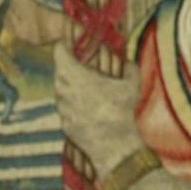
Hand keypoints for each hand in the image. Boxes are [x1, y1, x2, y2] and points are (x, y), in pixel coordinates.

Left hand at [55, 47, 145, 177]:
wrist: (114, 146)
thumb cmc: (121, 111)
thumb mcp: (131, 84)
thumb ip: (128, 68)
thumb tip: (127, 62)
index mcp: (76, 76)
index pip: (59, 53)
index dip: (62, 46)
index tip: (66, 43)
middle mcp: (64, 91)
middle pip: (59, 72)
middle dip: (66, 66)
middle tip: (77, 64)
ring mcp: (63, 109)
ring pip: (60, 91)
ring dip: (68, 86)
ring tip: (83, 86)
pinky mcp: (64, 124)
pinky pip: (65, 109)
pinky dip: (71, 105)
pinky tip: (85, 107)